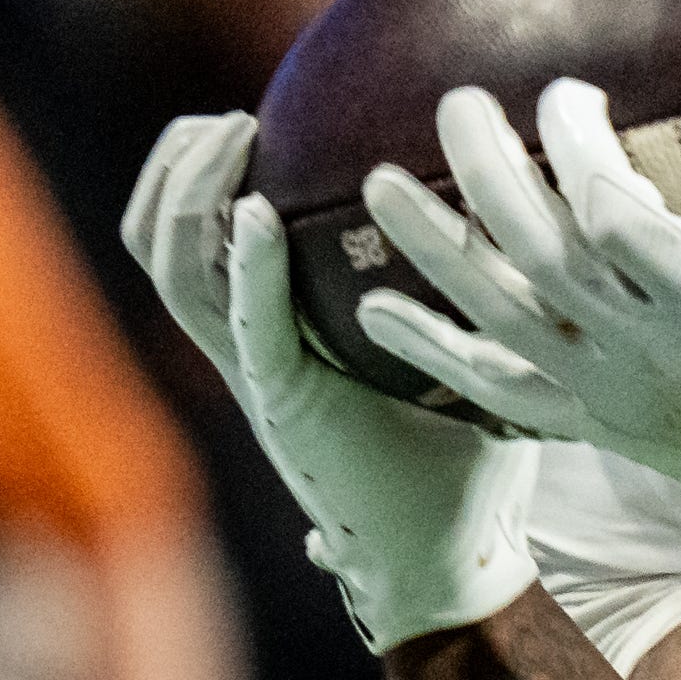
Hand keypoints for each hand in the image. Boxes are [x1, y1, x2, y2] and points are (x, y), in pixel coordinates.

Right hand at [122, 114, 543, 648]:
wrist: (449, 560)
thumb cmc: (464, 459)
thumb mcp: (456, 350)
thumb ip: (462, 289)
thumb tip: (520, 208)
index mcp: (276, 337)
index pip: (195, 244)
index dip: (192, 176)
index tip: (244, 119)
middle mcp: (250, 351)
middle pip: (160, 246)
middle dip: (174, 169)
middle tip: (232, 120)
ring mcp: (258, 377)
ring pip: (176, 274)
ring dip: (194, 196)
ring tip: (236, 138)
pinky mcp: (284, 406)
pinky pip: (246, 327)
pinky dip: (245, 269)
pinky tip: (256, 216)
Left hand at [354, 30, 680, 576]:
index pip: (612, 218)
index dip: (573, 150)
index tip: (565, 94)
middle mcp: (649, 356)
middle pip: (537, 257)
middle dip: (486, 174)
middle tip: (452, 102)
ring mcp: (614, 397)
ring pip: (499, 319)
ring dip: (432, 252)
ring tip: (374, 186)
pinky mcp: (597, 428)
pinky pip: (496, 391)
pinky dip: (430, 354)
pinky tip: (371, 315)